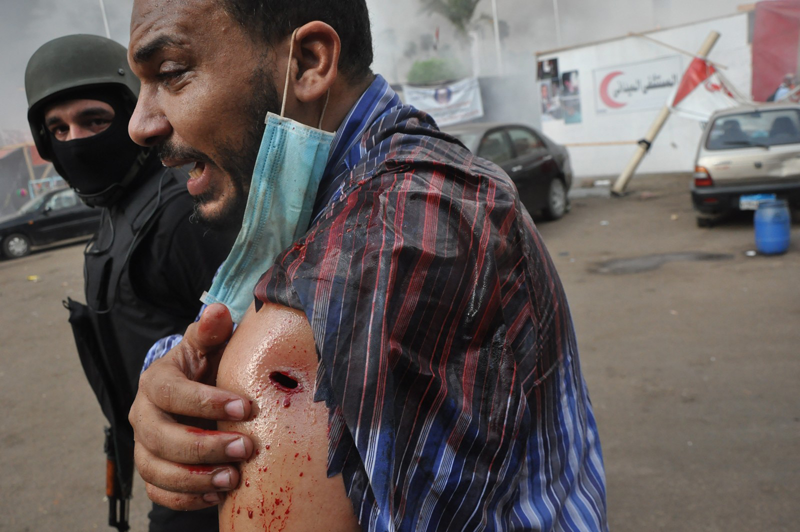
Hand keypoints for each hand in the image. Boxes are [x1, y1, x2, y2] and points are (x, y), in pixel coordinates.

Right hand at [129, 304, 253, 509]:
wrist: (195, 389)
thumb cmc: (207, 365)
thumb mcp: (209, 344)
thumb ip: (212, 330)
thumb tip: (219, 310)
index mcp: (157, 381)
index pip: (172, 393)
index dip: (206, 402)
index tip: (245, 409)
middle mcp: (143, 415)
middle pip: (161, 437)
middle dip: (204, 446)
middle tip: (245, 448)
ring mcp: (145, 446)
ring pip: (156, 470)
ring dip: (195, 479)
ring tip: (234, 478)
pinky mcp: (153, 471)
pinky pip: (159, 492)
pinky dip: (186, 499)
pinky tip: (218, 496)